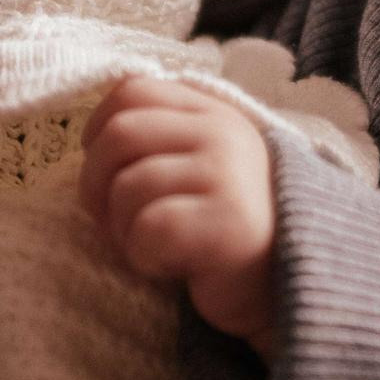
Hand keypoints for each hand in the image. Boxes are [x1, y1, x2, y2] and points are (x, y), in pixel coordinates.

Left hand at [80, 74, 277, 348]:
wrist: (286, 288)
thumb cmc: (226, 229)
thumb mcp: (200, 167)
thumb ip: (163, 137)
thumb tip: (93, 133)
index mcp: (214, 113)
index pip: (132, 91)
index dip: (99, 128)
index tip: (109, 169)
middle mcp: (223, 133)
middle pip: (119, 135)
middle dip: (97, 186)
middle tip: (118, 221)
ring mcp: (228, 174)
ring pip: (128, 187)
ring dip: (122, 230)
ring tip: (153, 246)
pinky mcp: (227, 223)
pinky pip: (149, 228)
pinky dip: (145, 256)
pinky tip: (173, 265)